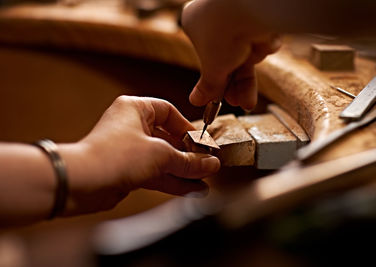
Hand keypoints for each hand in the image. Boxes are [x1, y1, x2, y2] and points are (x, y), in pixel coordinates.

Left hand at [62, 96, 219, 214]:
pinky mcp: (127, 170)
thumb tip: (211, 163)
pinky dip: (172, 181)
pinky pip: (156, 173)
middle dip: (188, 155)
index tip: (202, 141)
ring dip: (183, 171)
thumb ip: (188, 160)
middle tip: (207, 165)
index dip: (187, 127)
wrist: (83, 183)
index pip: (168, 112)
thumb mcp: (160, 154)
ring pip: (163, 159)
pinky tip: (191, 191)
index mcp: (135, 109)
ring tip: (203, 182)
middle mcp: (131, 127)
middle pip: (168, 138)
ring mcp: (129, 150)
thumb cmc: (115, 155)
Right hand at [182, 0, 280, 109]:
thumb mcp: (212, 69)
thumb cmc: (222, 32)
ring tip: (248, 99)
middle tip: (239, 103)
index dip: (215, 81)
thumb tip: (195, 100)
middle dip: (236, 86)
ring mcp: (238, 16)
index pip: (206, 59)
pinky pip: (261, 39)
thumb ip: (208, 86)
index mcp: (195, 24)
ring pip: (246, 53)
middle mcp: (215, 18)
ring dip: (249, 77)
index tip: (217, 100)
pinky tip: (263, 43)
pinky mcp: (260, 15)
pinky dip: (264, 47)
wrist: (253, 5)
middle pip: (228, 60)